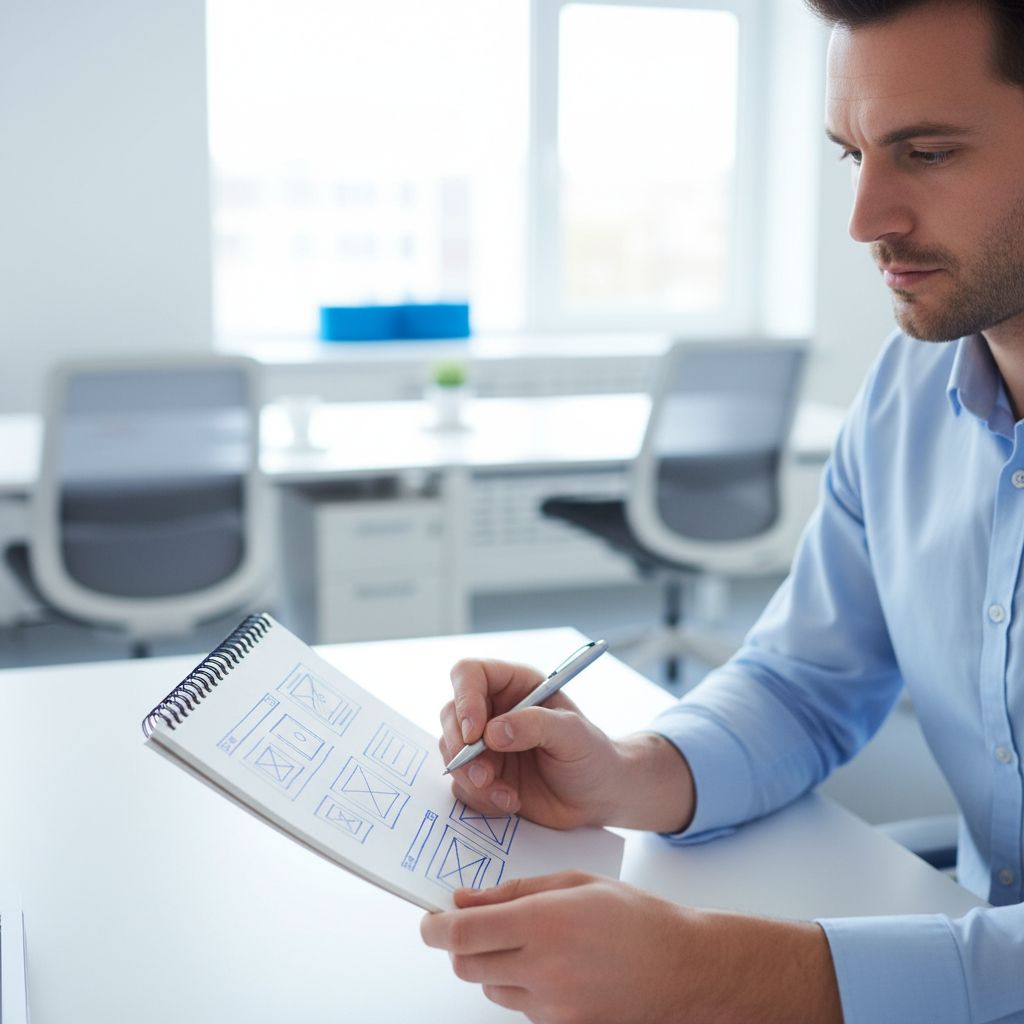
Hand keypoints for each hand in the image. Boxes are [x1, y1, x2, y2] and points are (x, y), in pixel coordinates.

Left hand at [421, 872, 843, 1023]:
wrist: (682, 968)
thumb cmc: (635, 918)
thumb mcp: (574, 882)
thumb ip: (514, 891)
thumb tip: (466, 900)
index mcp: (543, 922)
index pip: (462, 934)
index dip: (435, 928)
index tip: (429, 920)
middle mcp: (541, 967)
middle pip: (466, 966)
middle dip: (461, 945)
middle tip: (477, 925)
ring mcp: (551, 1005)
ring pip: (489, 988)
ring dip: (491, 965)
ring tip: (527, 942)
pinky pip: (518, 1006)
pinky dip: (518, 985)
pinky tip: (548, 965)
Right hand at [438, 658, 625, 828]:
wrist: (598, 797)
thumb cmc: (592, 755)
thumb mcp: (572, 733)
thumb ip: (535, 726)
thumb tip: (492, 733)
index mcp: (514, 685)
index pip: (470, 674)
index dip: (464, 698)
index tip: (473, 732)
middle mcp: (493, 710)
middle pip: (450, 714)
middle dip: (459, 748)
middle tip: (484, 774)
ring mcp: (485, 745)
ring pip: (451, 752)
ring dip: (471, 778)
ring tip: (506, 795)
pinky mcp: (483, 775)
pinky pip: (461, 784)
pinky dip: (480, 798)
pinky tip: (510, 802)